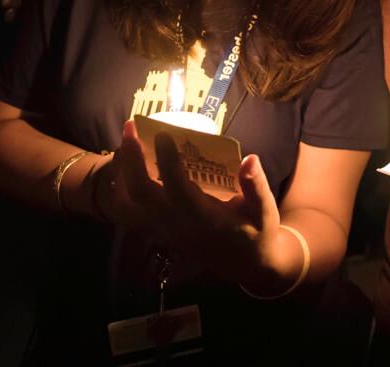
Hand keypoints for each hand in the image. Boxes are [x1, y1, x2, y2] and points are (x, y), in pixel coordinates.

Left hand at [112, 120, 294, 289]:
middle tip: (131, 126)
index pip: (178, 189)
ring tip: (127, 139)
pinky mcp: (160, 228)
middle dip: (132, 160)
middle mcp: (178, 225)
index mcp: (204, 220)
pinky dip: (124, 182)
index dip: (168, 162)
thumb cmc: (256, 232)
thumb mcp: (265, 213)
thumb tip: (249, 158)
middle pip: (142, 194)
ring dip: (124, 170)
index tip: (162, 133)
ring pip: (131, 202)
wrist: (245, 263)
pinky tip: (131, 159)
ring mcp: (165, 229)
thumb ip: (257, 187)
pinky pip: (132, 207)